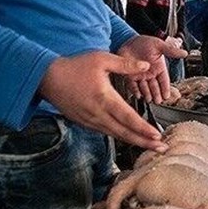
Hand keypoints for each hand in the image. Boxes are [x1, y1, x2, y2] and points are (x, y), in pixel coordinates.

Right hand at [38, 52, 166, 151]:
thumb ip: (125, 64)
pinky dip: (120, 136)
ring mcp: (90, 120)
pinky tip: (131, 137)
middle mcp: (98, 113)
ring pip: (115, 134)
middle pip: (124, 132)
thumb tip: (146, 66)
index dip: (143, 129)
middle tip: (161, 148)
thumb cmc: (74, 67)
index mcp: (104, 98)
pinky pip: (105, 132)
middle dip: (144, 142)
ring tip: (150, 145)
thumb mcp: (101, 60)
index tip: (157, 136)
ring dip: (134, 141)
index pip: (128, 118)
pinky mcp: (84, 122)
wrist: (47, 77)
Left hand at [118, 35, 187, 102]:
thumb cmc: (144, 42)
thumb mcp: (159, 45)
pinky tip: (138, 95)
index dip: (165, 88)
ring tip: (149, 100)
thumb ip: (171, 51)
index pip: (164, 80)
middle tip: (158, 101)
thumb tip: (184, 53)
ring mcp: (140, 75)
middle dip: (157, 94)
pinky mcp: (129, 75)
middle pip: (155, 86)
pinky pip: (133, 85)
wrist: (128, 39)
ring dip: (147, 94)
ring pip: (145, 87)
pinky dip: (135, 90)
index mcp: (159, 68)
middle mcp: (150, 73)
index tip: (167, 96)